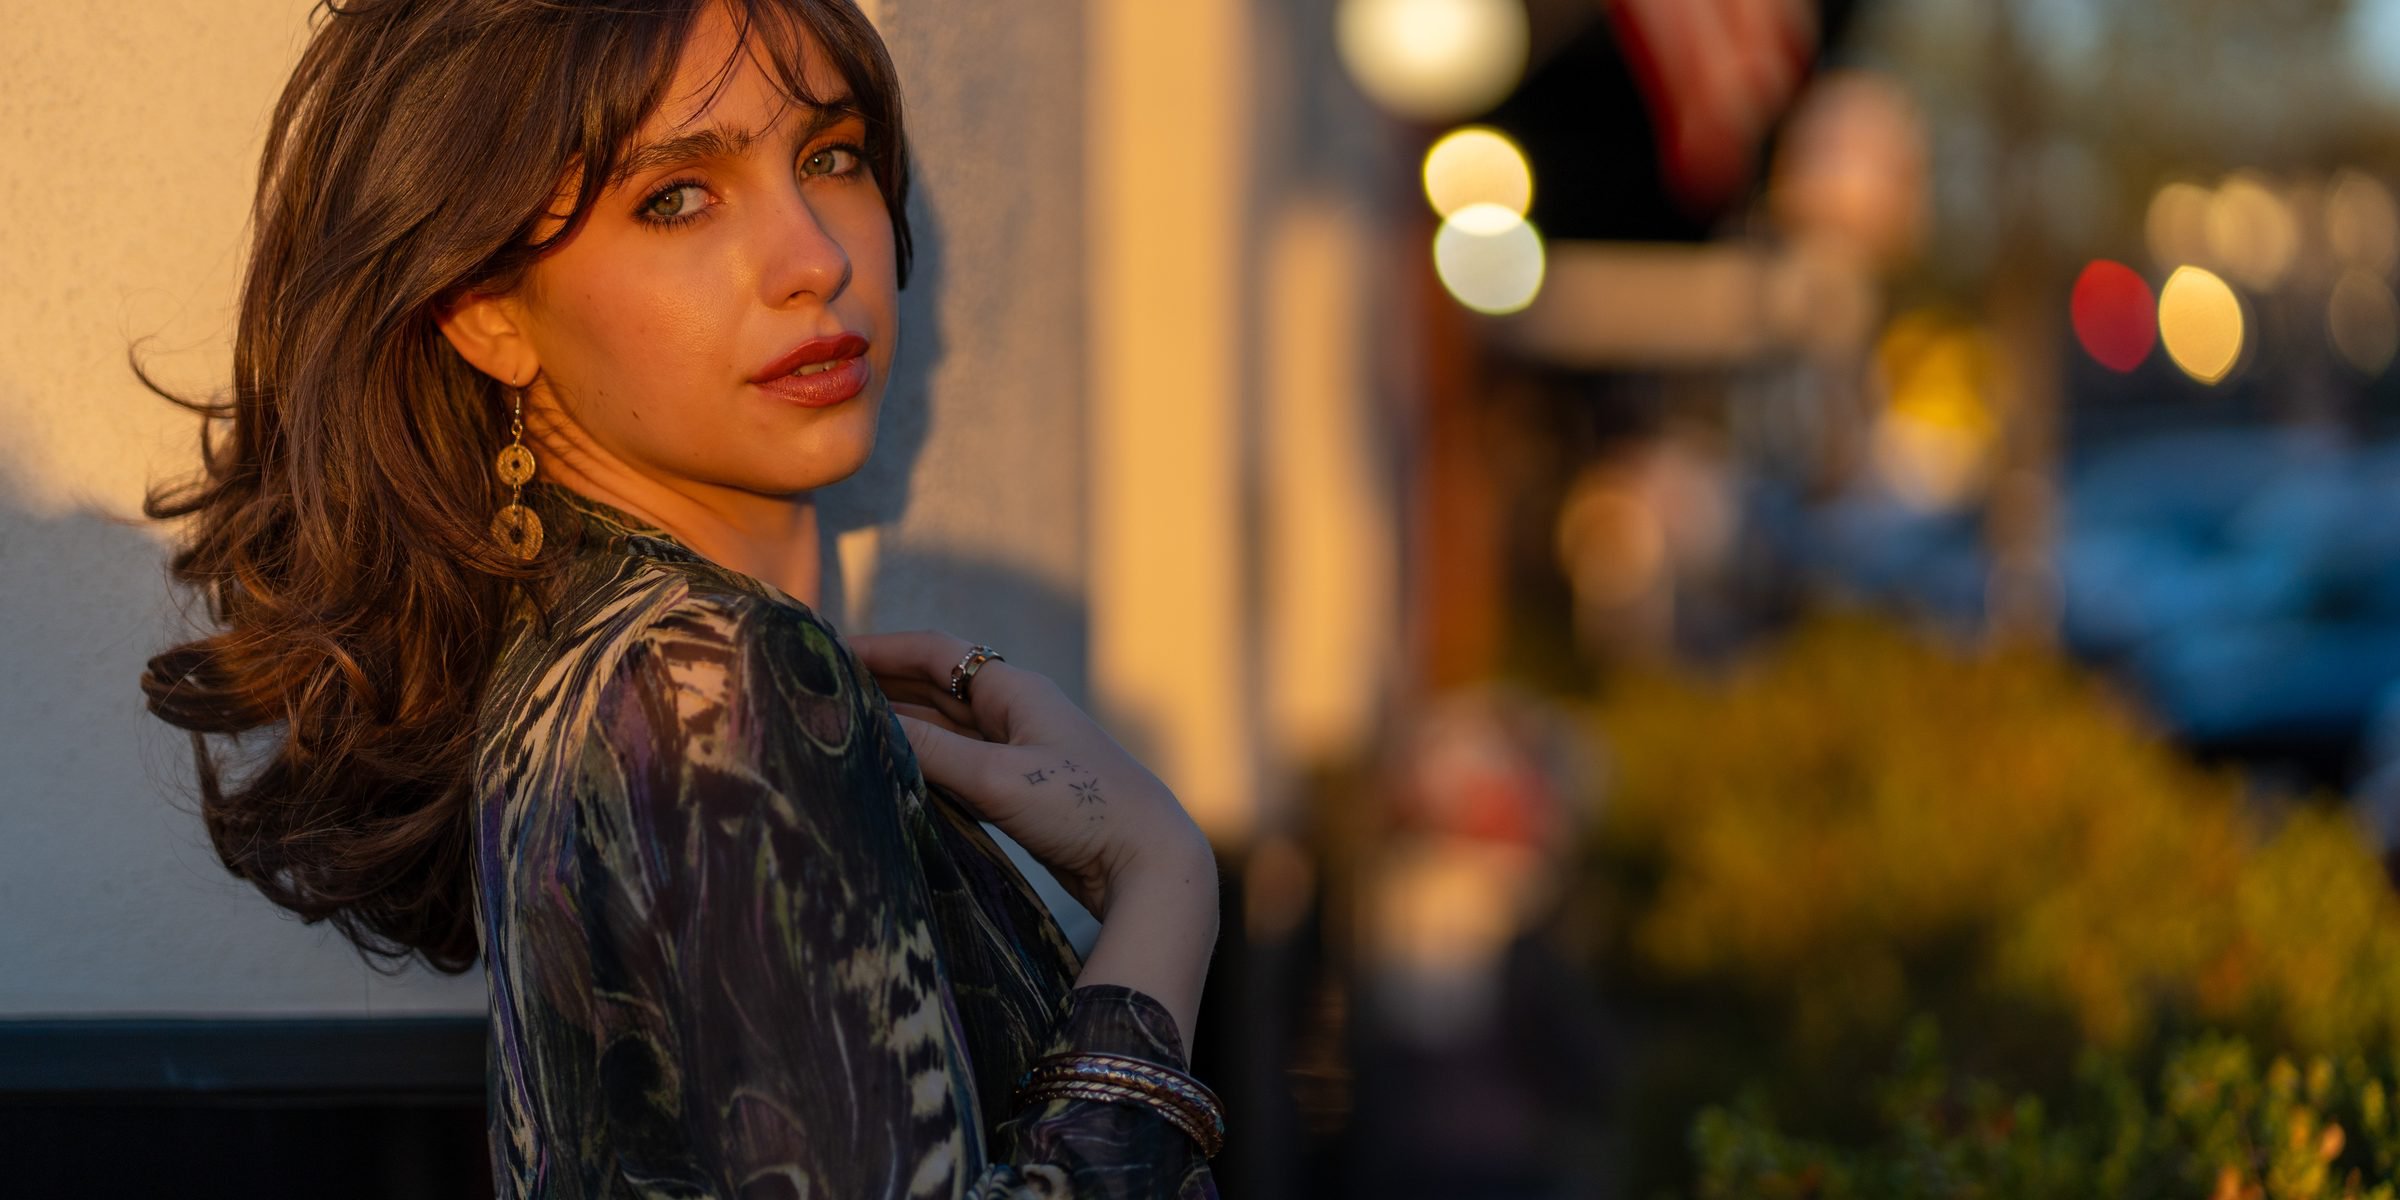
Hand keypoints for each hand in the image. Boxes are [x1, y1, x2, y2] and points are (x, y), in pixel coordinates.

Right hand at [839, 630, 1209, 917]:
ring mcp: (1019, 752)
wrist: (1149, 862)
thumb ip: (931, 752)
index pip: (933, 652)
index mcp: (1015, 690)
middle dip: (881, 686)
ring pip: (945, 729)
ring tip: (841, 731)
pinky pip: (958, 767)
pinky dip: (922, 765)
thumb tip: (866, 726)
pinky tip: (890, 776)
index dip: (878, 649)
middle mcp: (1015, 712)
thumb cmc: (1082, 808)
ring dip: (898, 727)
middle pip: (935, 687)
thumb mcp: (997, 779)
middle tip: (819, 692)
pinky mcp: (1021, 792)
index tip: (825, 651)